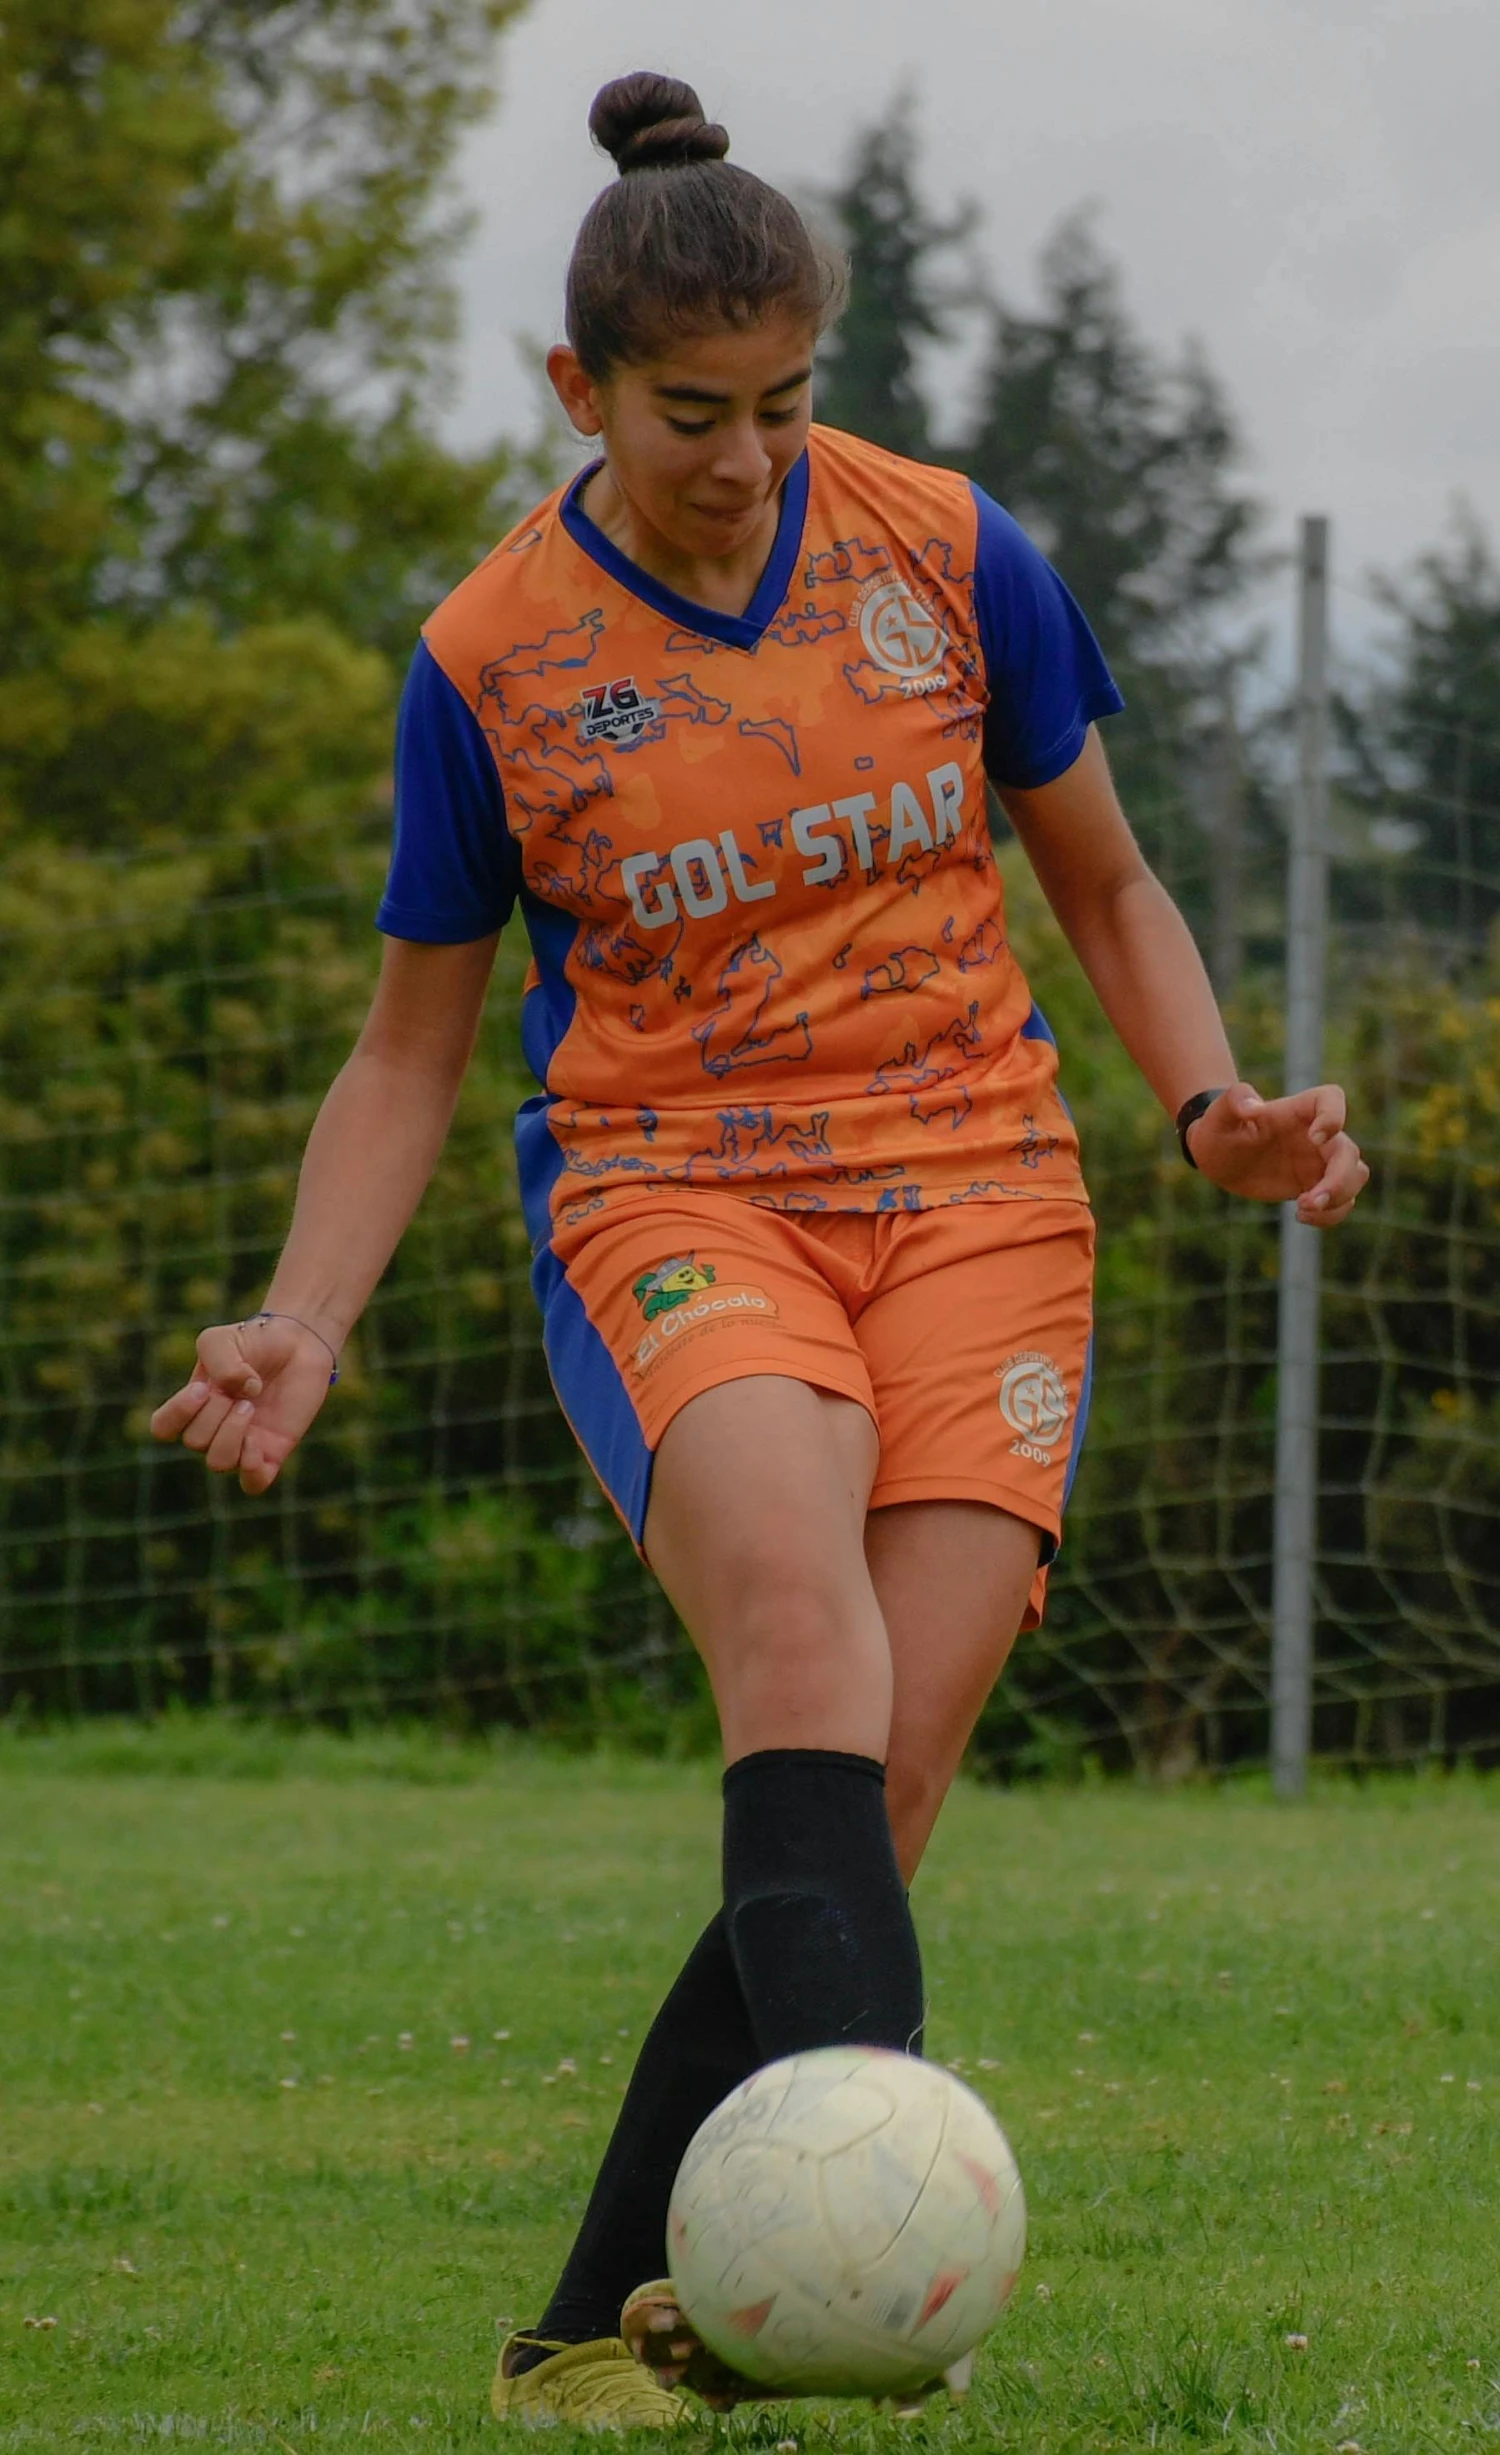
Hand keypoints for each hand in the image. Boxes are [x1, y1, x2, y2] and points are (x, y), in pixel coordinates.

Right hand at [149, 1314, 336, 1494]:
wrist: (297, 1344)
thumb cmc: (253, 1342)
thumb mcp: (223, 1339)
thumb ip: (220, 1361)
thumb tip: (242, 1394)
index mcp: (194, 1405)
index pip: (162, 1428)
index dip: (177, 1414)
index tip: (203, 1388)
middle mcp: (214, 1428)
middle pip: (195, 1442)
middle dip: (216, 1411)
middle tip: (241, 1388)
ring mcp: (242, 1443)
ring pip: (218, 1464)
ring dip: (231, 1434)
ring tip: (250, 1406)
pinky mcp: (272, 1452)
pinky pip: (253, 1484)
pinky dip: (251, 1469)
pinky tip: (258, 1442)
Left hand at [1185, 1082, 1368, 1225]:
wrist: (1219, 1157)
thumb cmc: (1219, 1129)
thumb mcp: (1218, 1115)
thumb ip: (1234, 1101)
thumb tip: (1252, 1108)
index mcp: (1298, 1110)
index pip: (1331, 1099)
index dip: (1333, 1116)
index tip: (1314, 1138)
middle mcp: (1317, 1134)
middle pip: (1350, 1152)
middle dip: (1338, 1180)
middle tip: (1306, 1201)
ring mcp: (1320, 1161)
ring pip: (1356, 1176)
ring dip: (1340, 1198)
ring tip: (1302, 1208)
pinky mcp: (1317, 1185)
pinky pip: (1342, 1202)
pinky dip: (1331, 1215)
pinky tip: (1300, 1216)